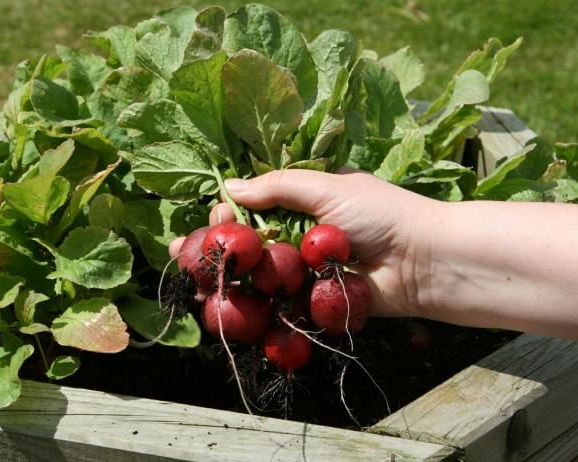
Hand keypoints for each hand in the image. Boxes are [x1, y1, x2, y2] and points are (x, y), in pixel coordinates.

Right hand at [170, 169, 434, 317]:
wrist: (423, 262)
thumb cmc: (380, 215)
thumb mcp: (328, 187)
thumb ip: (278, 187)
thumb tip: (229, 187)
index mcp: (303, 203)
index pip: (253, 208)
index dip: (229, 214)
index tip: (215, 219)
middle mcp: (299, 236)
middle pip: (249, 244)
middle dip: (218, 250)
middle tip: (183, 257)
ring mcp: (304, 270)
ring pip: (257, 275)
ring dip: (227, 280)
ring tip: (195, 285)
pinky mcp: (312, 299)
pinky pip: (278, 301)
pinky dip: (252, 305)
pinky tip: (222, 307)